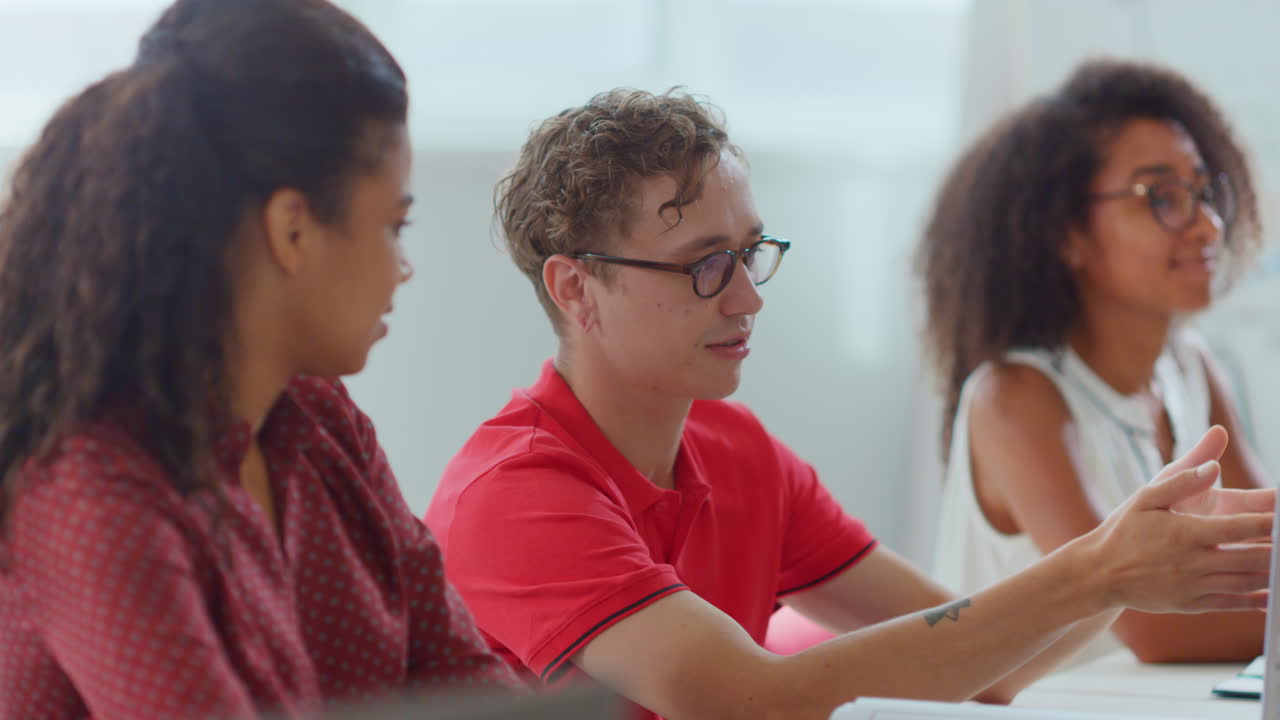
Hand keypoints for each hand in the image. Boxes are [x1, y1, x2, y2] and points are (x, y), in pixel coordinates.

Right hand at [1075, 426, 1272, 613]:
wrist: (1099, 574)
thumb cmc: (1122, 532)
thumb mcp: (1144, 498)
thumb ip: (1182, 481)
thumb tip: (1213, 467)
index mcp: (1186, 532)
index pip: (1240, 527)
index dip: (1270, 523)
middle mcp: (1194, 562)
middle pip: (1252, 557)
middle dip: (1278, 550)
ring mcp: (1194, 586)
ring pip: (1246, 582)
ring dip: (1272, 574)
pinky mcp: (1191, 603)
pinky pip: (1231, 603)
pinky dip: (1257, 600)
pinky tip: (1272, 595)